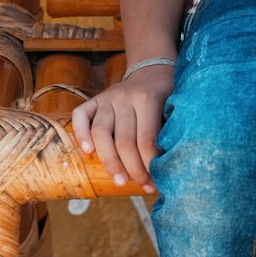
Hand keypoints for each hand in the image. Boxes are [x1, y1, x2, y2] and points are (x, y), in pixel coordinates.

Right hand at [70, 64, 174, 192]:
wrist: (151, 70)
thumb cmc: (167, 95)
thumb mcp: (175, 107)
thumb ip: (170, 131)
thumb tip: (170, 168)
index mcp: (148, 99)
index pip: (146, 140)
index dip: (150, 165)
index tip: (155, 183)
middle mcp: (125, 97)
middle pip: (124, 141)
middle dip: (133, 169)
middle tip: (142, 186)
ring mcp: (107, 98)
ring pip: (101, 133)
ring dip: (110, 162)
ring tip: (120, 181)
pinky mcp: (94, 99)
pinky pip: (80, 116)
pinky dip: (80, 134)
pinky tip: (88, 153)